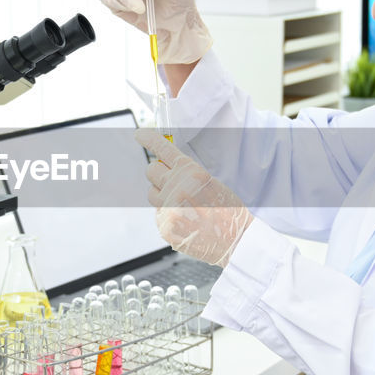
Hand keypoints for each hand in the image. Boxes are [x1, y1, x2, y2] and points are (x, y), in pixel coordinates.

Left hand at [136, 128, 252, 267]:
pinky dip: (168, 215)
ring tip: (182, 204)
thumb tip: (165, 168)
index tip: (138, 134)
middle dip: (159, 173)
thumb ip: (186, 174)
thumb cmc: (228, 211)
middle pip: (151, 170)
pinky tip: (185, 221)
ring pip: (151, 192)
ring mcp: (169, 208)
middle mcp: (177, 187)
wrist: (236, 240)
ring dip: (161, 194)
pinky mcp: (165, 225)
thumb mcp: (210, 182)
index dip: (148, 139)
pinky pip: (158, 213)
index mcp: (192, 172)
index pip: (163, 149)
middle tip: (173, 182)